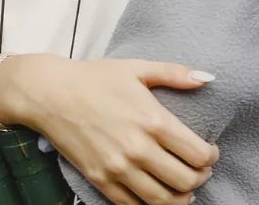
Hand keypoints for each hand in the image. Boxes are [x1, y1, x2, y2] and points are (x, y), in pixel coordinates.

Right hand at [0, 55, 217, 204]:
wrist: (46, 92)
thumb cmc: (91, 78)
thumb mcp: (134, 68)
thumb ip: (174, 73)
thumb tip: (209, 78)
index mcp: (153, 121)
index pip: (200, 155)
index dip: (212, 157)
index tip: (208, 152)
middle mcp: (138, 148)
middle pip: (188, 181)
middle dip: (200, 178)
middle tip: (196, 170)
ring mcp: (118, 167)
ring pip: (164, 201)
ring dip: (181, 198)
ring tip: (180, 188)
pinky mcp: (99, 178)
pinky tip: (153, 194)